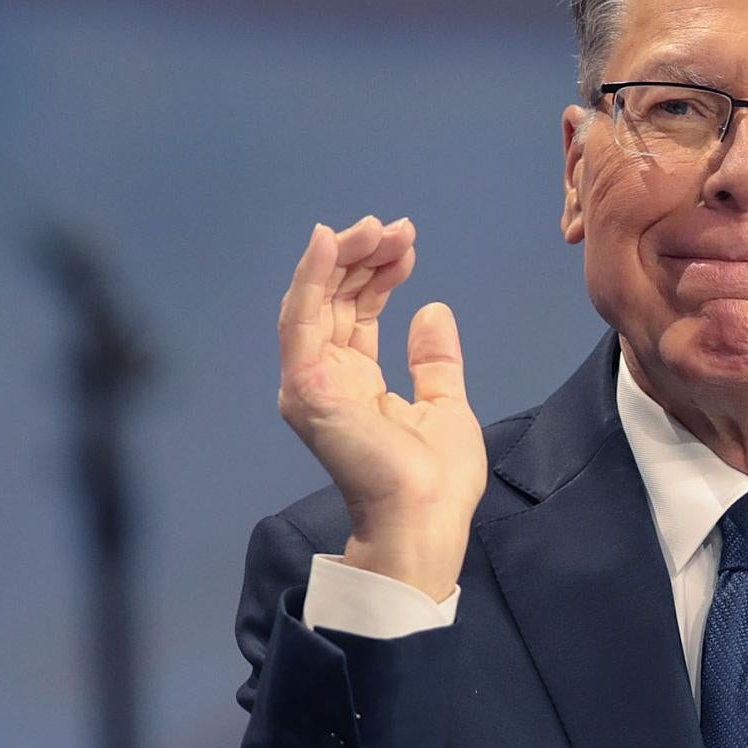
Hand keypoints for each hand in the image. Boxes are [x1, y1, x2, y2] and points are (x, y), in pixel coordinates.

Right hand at [277, 216, 486, 601]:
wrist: (425, 519)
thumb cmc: (436, 481)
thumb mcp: (445, 405)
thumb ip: (434, 360)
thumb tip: (431, 311)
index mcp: (355, 385)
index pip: (356, 315)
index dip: (378, 275)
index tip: (407, 245)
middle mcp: (325, 380)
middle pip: (333, 302)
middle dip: (361, 257)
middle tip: (394, 228)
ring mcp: (311, 384)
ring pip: (314, 302)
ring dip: (339, 258)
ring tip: (373, 228)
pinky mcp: (307, 388)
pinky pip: (301, 320)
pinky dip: (311, 278)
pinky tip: (328, 242)